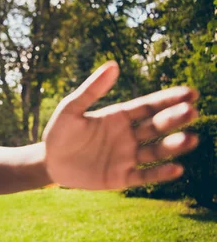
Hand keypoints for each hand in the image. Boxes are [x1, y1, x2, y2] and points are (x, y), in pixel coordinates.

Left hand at [43, 61, 199, 189]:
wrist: (49, 162)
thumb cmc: (59, 133)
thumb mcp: (71, 109)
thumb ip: (91, 90)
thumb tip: (113, 64)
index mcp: (120, 116)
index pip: (149, 106)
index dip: (168, 99)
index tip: (189, 93)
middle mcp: (128, 136)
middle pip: (156, 126)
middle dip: (174, 119)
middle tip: (191, 112)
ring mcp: (126, 157)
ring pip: (155, 151)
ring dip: (173, 145)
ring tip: (191, 139)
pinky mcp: (121, 177)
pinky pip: (143, 175)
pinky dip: (159, 173)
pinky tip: (176, 169)